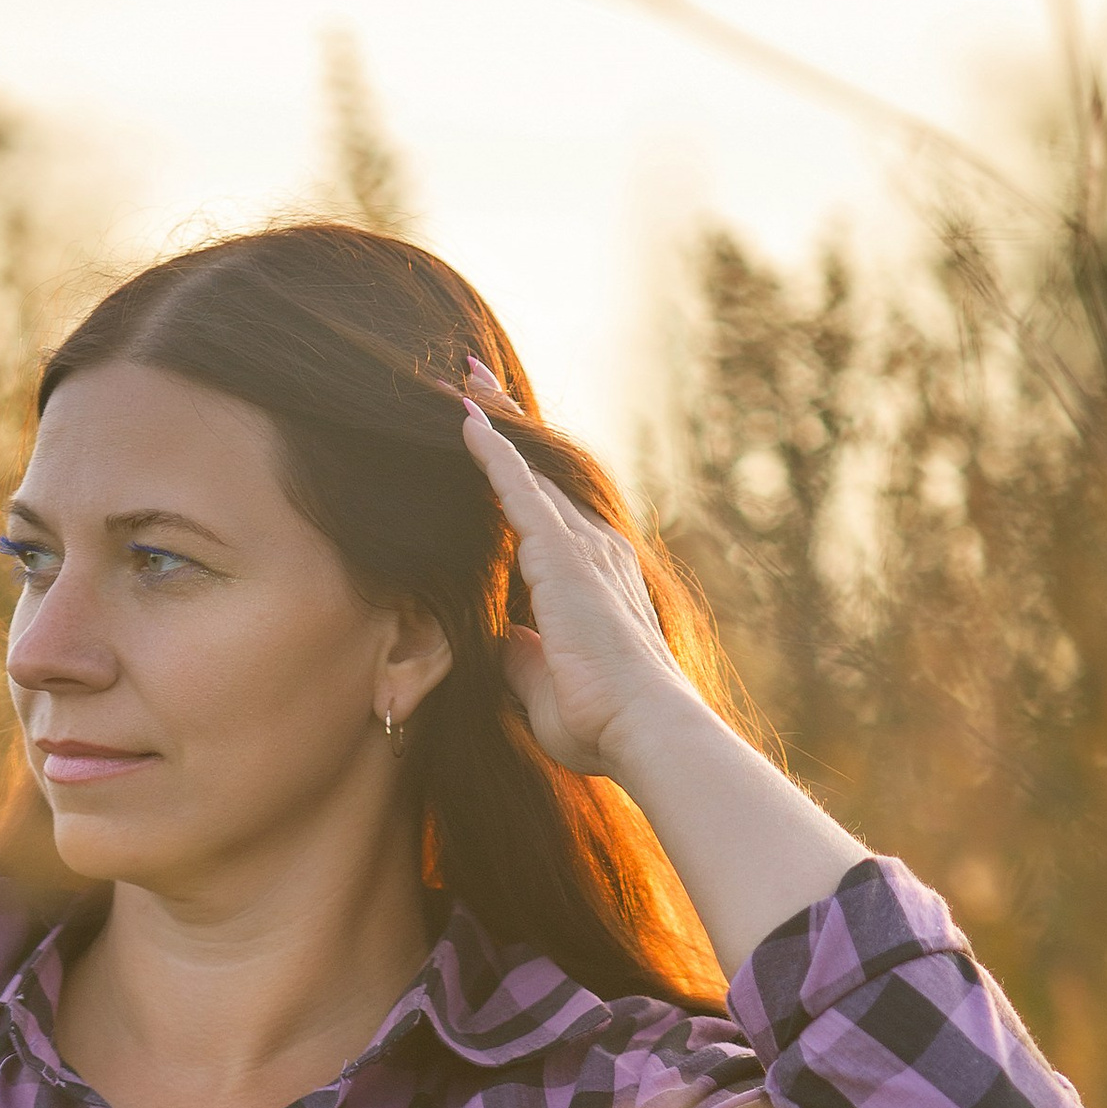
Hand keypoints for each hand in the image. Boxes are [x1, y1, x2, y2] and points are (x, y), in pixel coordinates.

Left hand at [459, 371, 689, 780]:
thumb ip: (523, 656)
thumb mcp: (544, 686)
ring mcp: (584, 547)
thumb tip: (502, 640)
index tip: (490, 438)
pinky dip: (492, 453)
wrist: (643, 728)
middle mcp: (596, 549)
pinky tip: (466, 419)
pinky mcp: (564, 555)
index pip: (548, 511)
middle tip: (474, 381)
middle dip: (508, 426)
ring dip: (496, 423)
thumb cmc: (602, 722)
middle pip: (542, 472)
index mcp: (596, 578)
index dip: (517, 472)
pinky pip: (520, 489)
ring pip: (531, 468)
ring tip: (462, 379)